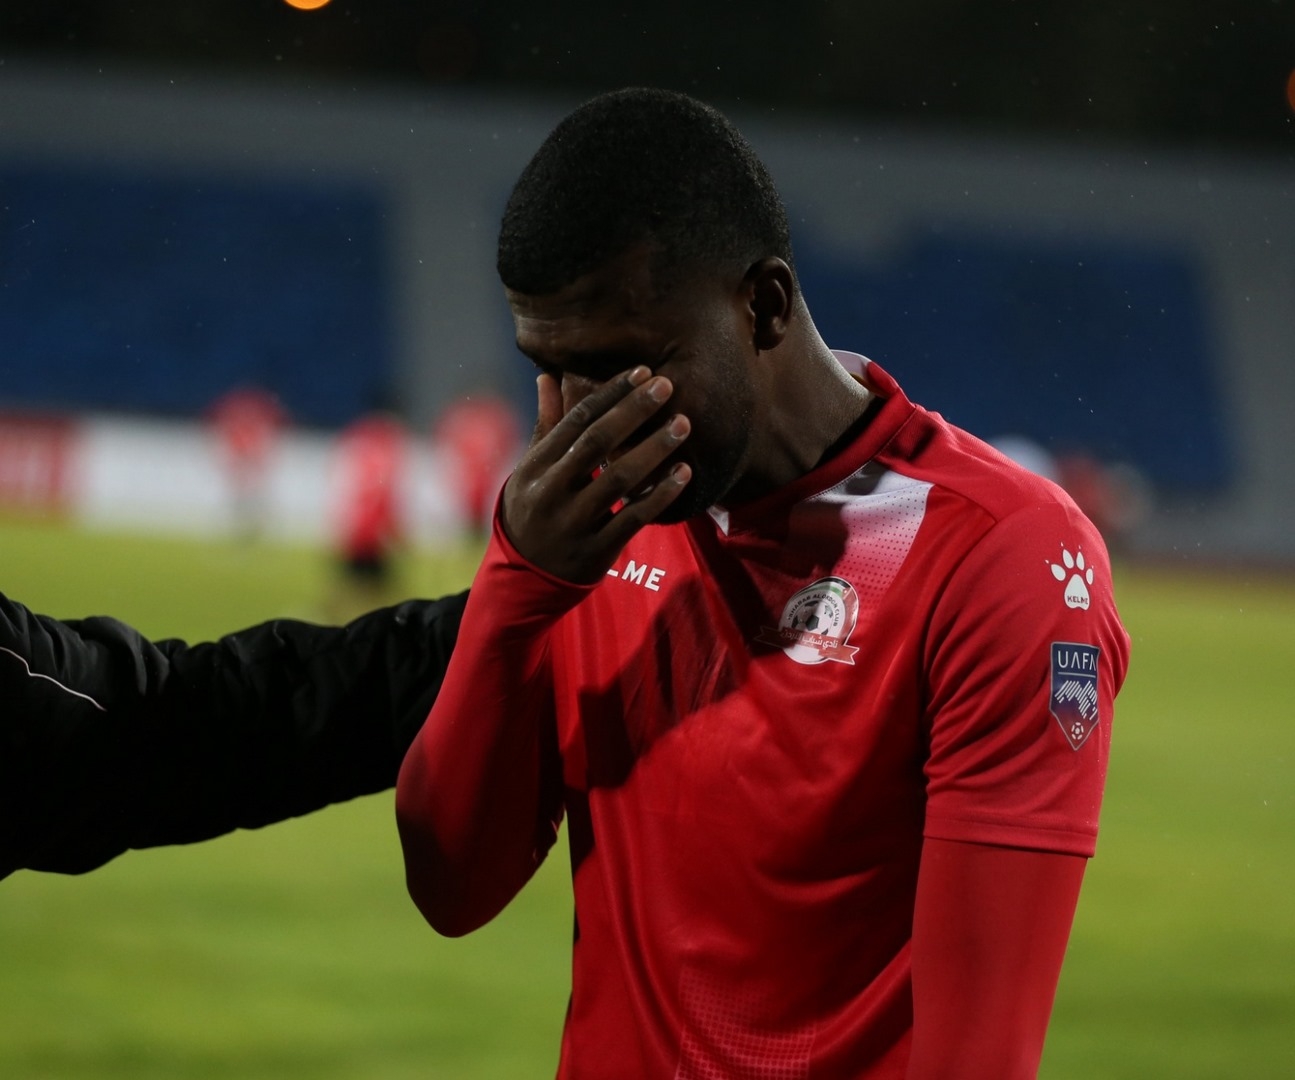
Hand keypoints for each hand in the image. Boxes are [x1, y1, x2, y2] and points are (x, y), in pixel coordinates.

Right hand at [501, 366, 691, 582]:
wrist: (525, 578)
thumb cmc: (533, 511)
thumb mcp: (529, 471)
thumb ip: (546, 425)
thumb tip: (547, 376)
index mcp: (536, 466)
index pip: (575, 421)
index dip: (610, 394)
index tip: (641, 372)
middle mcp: (552, 492)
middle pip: (596, 443)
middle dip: (633, 411)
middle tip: (667, 386)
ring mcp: (574, 523)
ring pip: (619, 480)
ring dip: (654, 449)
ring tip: (682, 424)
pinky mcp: (596, 550)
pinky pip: (634, 518)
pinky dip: (660, 494)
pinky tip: (684, 472)